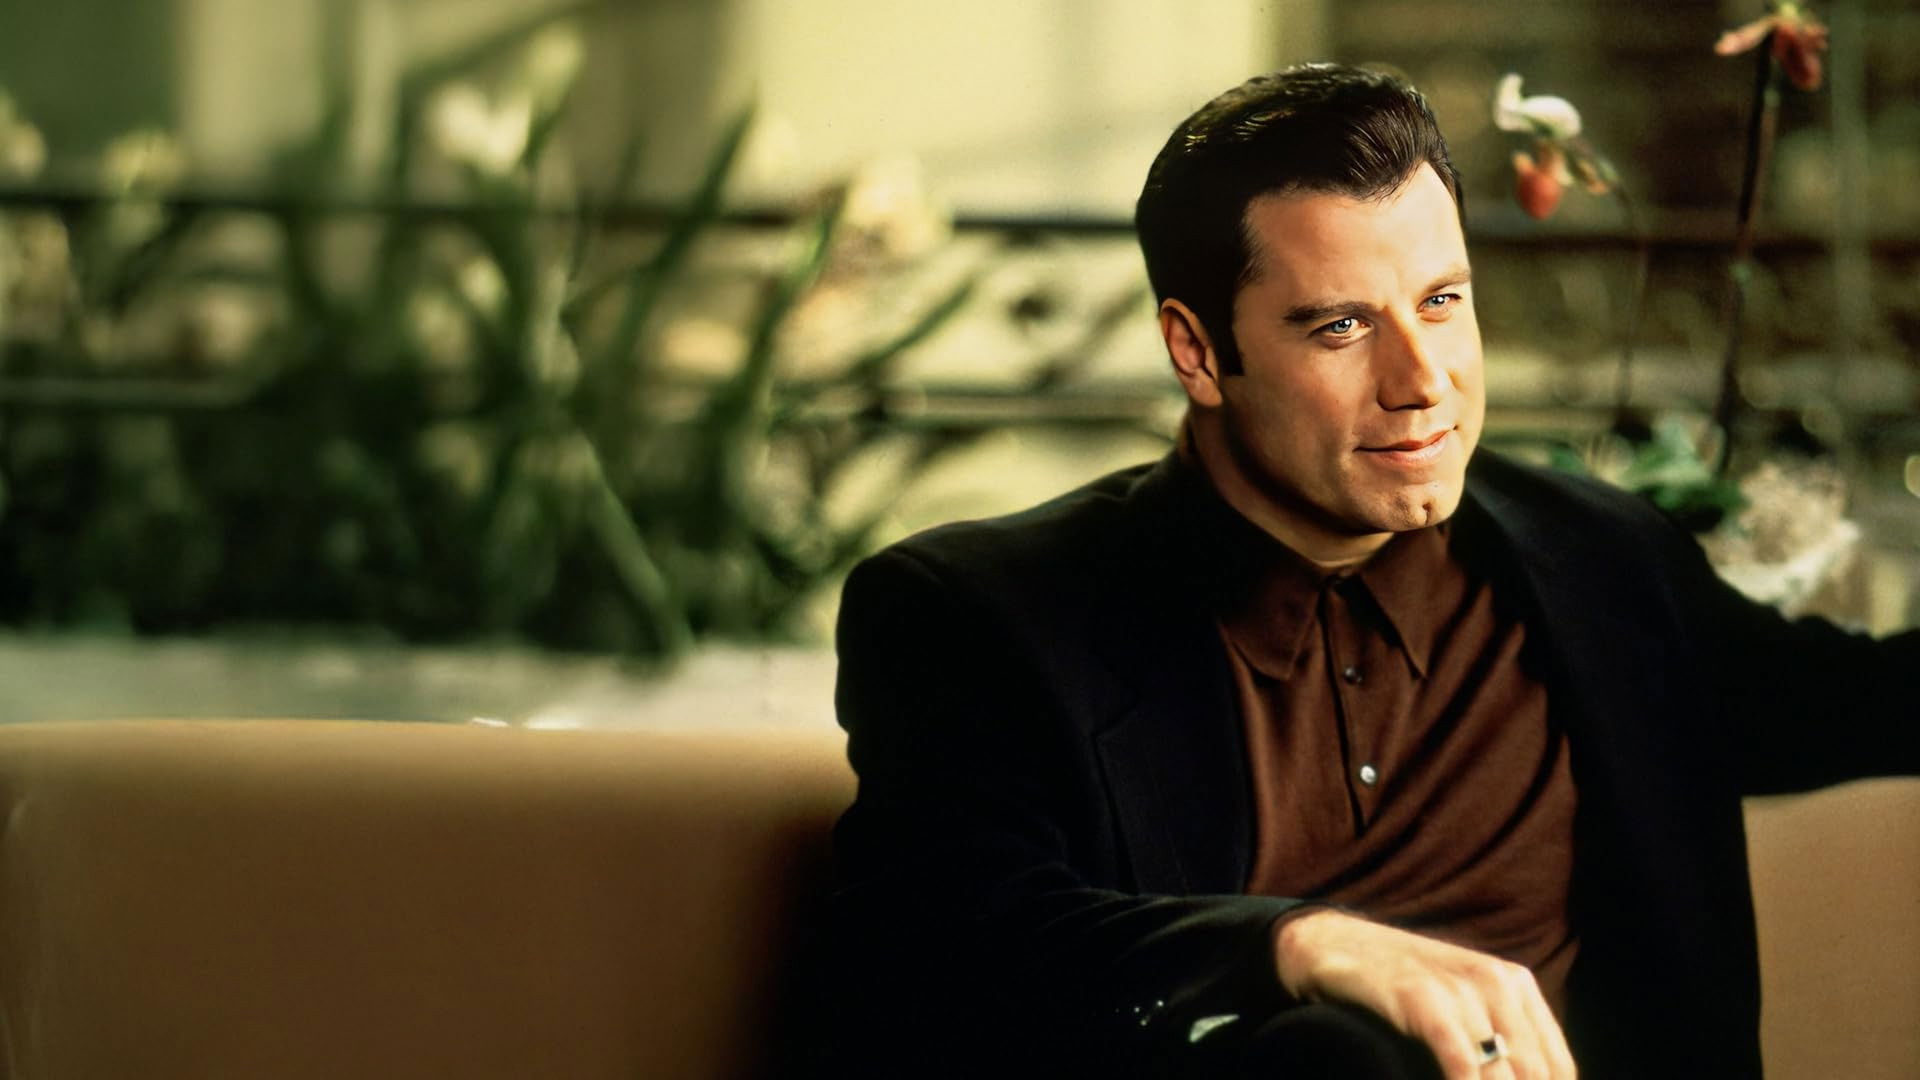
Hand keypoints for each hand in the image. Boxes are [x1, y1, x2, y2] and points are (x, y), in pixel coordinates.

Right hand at [1273, 909, 1575, 1079]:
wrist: (1328, 943)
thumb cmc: (1397, 985)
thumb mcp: (1459, 1003)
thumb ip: (1497, 1039)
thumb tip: (1525, 1078)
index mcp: (1515, 985)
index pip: (1558, 1068)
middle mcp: (1496, 982)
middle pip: (1534, 1073)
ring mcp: (1457, 985)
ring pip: (1503, 1070)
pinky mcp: (1419, 994)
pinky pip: (1460, 1057)